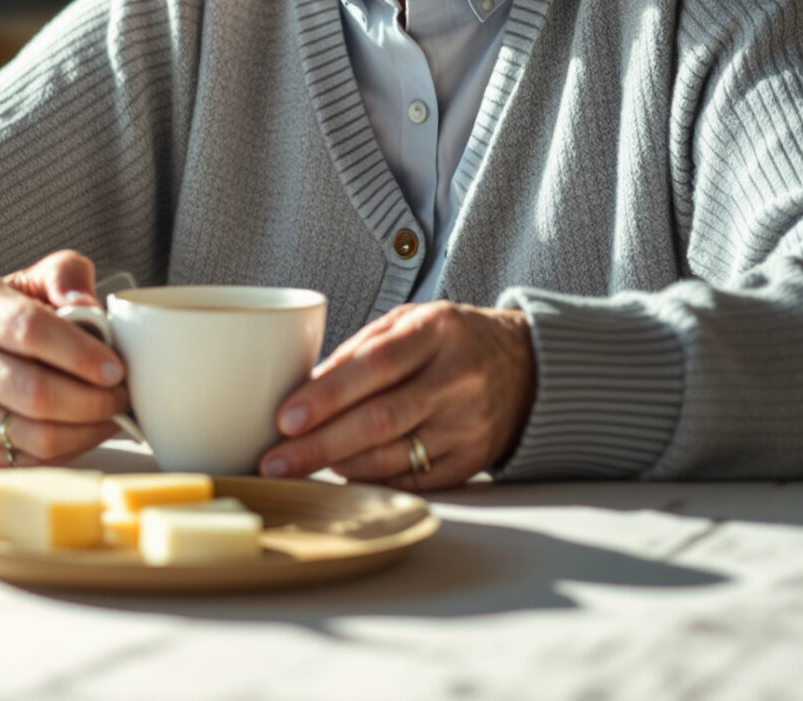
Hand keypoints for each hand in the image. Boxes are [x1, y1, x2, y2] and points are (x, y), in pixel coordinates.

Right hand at [0, 250, 130, 468]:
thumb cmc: (2, 315)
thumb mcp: (31, 279)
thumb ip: (66, 276)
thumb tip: (89, 306)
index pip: (30, 331)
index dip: (80, 353)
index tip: (115, 367)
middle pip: (36, 394)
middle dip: (92, 400)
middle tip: (121, 394)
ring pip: (38, 436)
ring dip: (88, 430)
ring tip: (110, 413)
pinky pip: (35, 461)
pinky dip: (71, 450)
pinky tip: (86, 429)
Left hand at [256, 302, 535, 490]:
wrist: (527, 366)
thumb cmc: (453, 340)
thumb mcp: (411, 322)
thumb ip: (359, 349)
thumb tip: (303, 389)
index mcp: (437, 332)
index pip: (374, 365)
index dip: (327, 396)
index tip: (285, 419)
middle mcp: (457, 378)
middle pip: (380, 420)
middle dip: (319, 445)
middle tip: (274, 462)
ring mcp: (468, 424)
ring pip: (393, 456)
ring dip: (339, 464)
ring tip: (299, 466)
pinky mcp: (473, 460)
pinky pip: (413, 480)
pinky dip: (373, 478)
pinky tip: (345, 472)